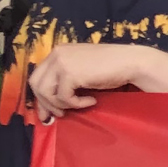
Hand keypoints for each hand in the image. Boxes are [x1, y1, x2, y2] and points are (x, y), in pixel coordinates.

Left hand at [27, 41, 150, 117]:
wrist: (131, 62)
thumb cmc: (111, 67)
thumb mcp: (82, 70)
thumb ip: (65, 78)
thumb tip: (49, 104)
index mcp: (58, 52)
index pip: (38, 76)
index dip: (41, 97)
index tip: (47, 112)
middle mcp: (57, 54)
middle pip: (36, 84)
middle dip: (46, 103)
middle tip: (59, 114)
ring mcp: (62, 62)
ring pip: (45, 92)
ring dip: (60, 104)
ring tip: (77, 106)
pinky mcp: (70, 73)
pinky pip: (63, 97)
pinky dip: (76, 104)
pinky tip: (91, 101)